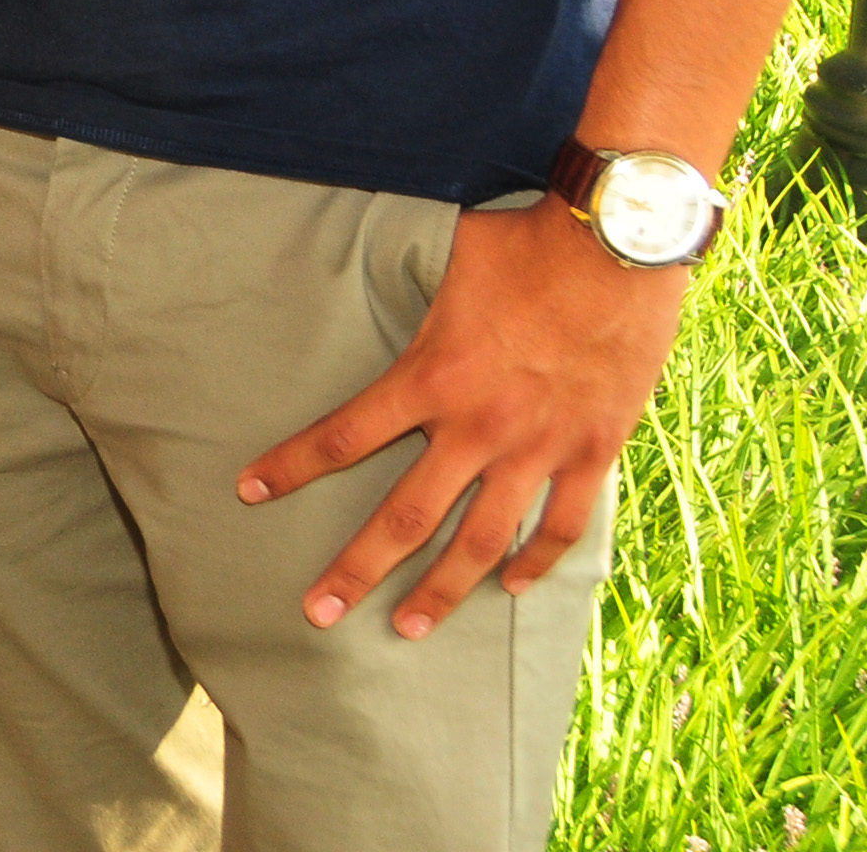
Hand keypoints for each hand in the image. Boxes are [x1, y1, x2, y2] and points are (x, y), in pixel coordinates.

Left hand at [236, 196, 689, 639]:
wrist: (618, 244)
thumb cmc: (524, 239)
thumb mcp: (444, 258)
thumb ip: (408, 287)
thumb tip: (363, 261)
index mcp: (432, 376)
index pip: (344, 435)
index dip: (292, 465)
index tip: (248, 490)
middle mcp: (479, 425)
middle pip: (407, 517)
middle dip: (356, 569)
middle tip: (317, 613)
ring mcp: (539, 445)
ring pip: (482, 540)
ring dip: (443, 590)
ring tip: (407, 627)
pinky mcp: (592, 450)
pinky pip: (561, 524)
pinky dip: (536, 561)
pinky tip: (511, 585)